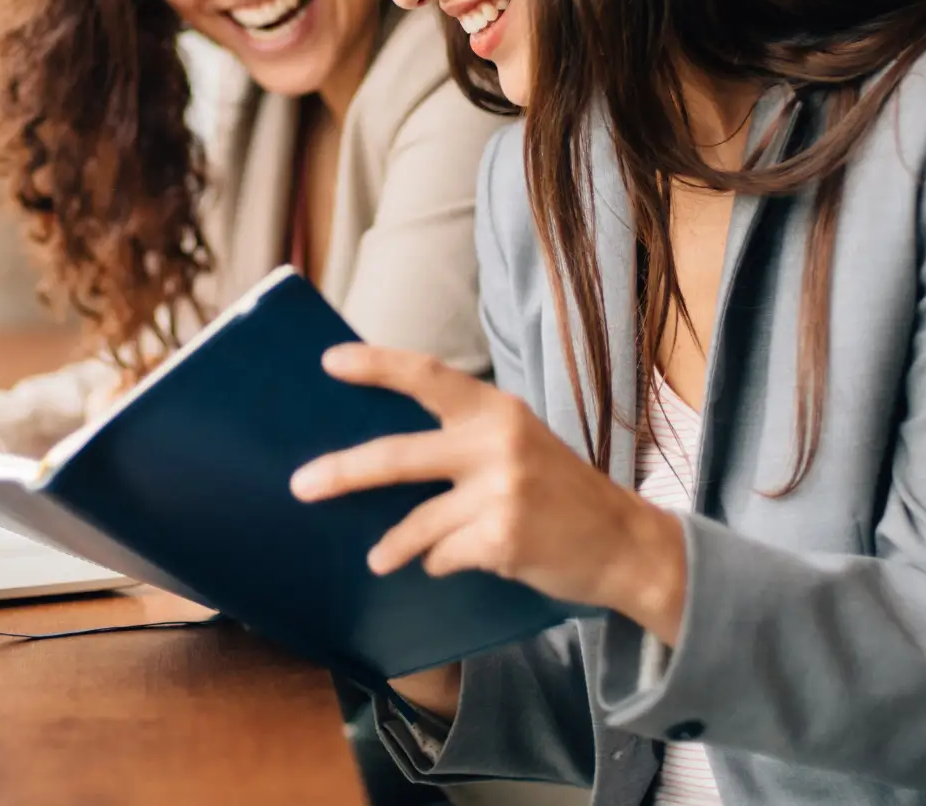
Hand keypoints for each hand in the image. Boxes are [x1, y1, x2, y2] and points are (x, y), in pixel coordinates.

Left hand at [289, 345, 687, 644]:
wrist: (624, 543)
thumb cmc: (557, 491)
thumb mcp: (517, 443)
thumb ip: (462, 438)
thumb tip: (380, 453)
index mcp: (496, 409)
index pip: (427, 376)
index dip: (376, 365)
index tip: (330, 362)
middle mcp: (497, 443)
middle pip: (398, 456)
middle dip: (342, 472)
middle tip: (301, 485)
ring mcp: (500, 492)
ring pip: (418, 523)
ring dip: (392, 546)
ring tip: (380, 558)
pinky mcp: (502, 539)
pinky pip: (443, 555)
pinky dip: (442, 562)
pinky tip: (459, 561)